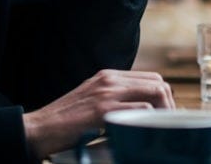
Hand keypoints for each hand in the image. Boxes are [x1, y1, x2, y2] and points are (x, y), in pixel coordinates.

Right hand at [21, 69, 173, 159]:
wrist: (40, 128)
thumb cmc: (65, 121)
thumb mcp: (92, 101)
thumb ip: (114, 99)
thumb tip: (142, 111)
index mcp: (107, 76)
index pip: (151, 77)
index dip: (164, 96)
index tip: (167, 115)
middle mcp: (109, 80)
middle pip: (158, 82)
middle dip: (170, 103)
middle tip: (169, 125)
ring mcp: (107, 93)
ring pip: (155, 92)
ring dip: (164, 113)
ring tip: (162, 130)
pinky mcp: (103, 110)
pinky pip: (141, 109)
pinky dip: (150, 121)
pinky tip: (146, 133)